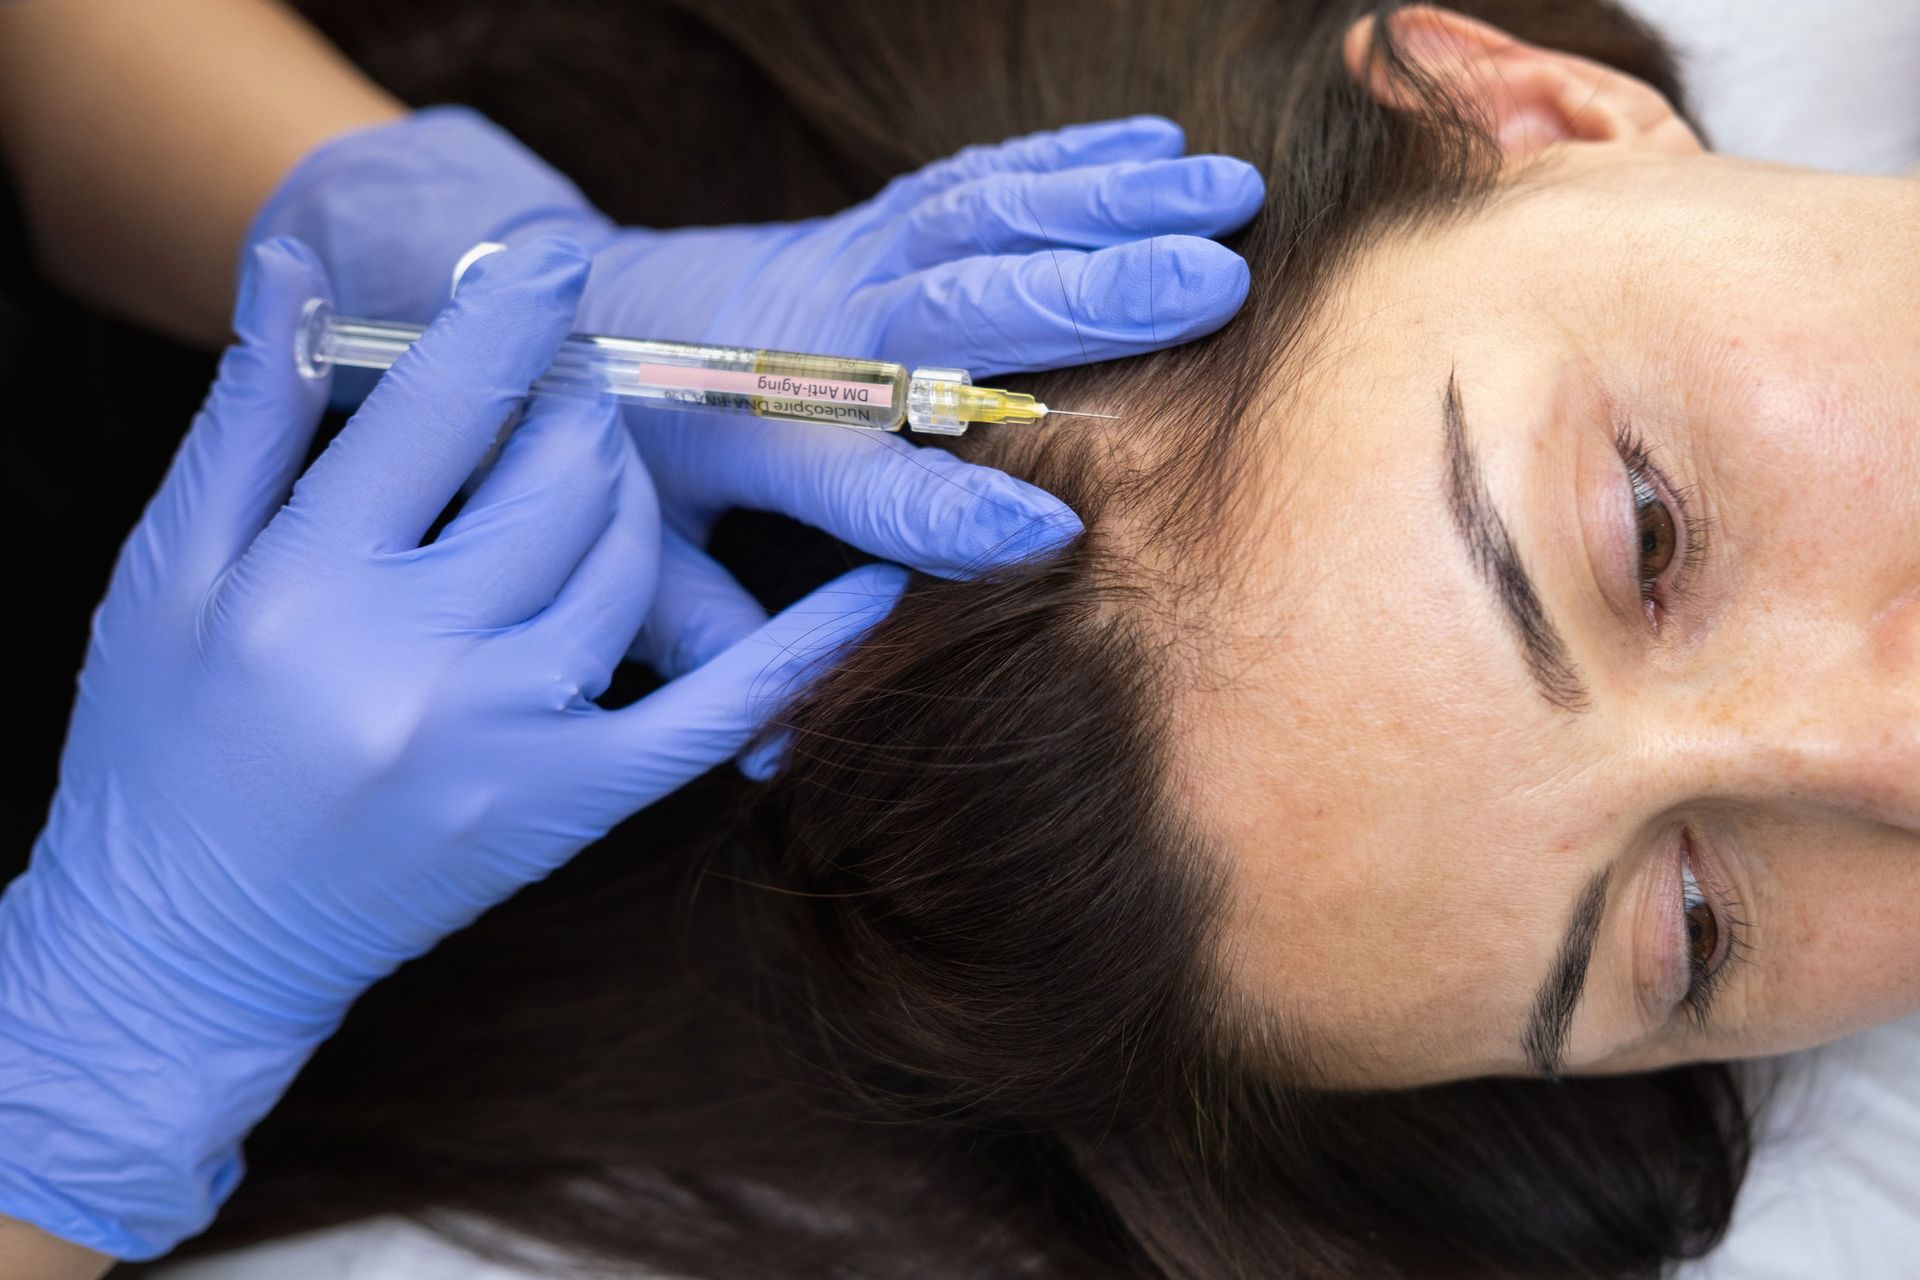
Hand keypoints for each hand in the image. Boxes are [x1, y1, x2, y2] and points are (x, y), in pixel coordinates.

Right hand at [0, 237, 903, 1259]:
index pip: (439, 408)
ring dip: (633, 488)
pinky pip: (716, 710)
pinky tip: (875, 587)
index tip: (550, 259)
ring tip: (593, 467)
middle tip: (559, 387)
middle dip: (575, 405)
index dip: (506, 317)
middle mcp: (420, 661)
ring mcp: (512, 739)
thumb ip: (248, 418)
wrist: (193, 944)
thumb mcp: (170, 571)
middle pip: (561, 474)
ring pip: (633, 561)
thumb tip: (295, 268)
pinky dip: (804, 644)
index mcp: (308, 585)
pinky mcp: (571, 804)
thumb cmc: (163, 745)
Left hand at [248, 107, 1263, 664]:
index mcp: (756, 436)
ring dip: (1109, 205)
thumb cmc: (613, 454)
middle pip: (954, 315)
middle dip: (1086, 302)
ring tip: (1229, 200)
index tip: (1051, 536)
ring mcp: (838, 263)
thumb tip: (768, 764)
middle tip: (1213, 289)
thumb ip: (712, 648)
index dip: (948, 512)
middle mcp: (808, 336)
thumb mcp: (634, 564)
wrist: (557, 311)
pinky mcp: (860, 221)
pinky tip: (1156, 143)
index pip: (862, 483)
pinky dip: (1066, 156)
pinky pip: (968, 179)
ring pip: (980, 222)